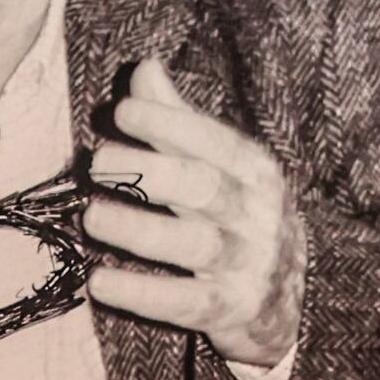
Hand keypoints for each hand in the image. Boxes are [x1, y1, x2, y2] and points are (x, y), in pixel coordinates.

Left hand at [83, 57, 307, 378]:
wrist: (287, 303)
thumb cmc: (240, 221)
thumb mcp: (222, 170)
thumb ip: (181, 122)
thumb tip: (144, 69)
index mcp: (257, 173)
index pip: (216, 142)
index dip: (170, 124)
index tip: (123, 111)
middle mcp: (258, 215)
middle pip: (205, 188)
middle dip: (151, 172)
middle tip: (98, 163)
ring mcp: (248, 265)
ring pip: (195, 244)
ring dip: (141, 231)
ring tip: (92, 217)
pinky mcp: (230, 310)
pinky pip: (186, 302)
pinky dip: (143, 293)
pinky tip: (101, 280)